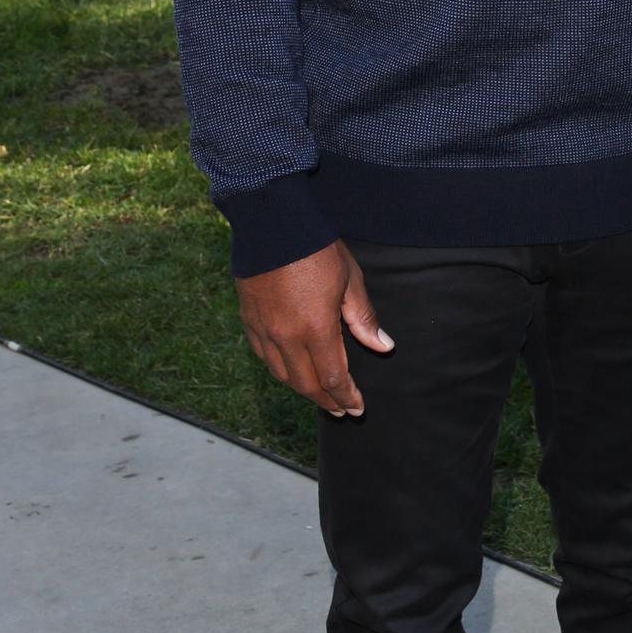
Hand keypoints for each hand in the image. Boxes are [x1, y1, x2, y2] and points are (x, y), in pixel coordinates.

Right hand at [235, 240, 391, 415]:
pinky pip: (264, 356)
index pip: (333, 378)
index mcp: (316, 328)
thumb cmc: (317, 248)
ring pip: (282, 374)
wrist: (272, 222)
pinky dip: (280, 370)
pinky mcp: (248, 319)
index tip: (357, 407)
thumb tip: (383, 347)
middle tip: (342, 410)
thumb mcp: (350, 280)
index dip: (346, 397)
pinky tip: (291, 371)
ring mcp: (263, 329)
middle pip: (307, 384)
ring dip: (303, 389)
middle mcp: (285, 336)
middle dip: (327, 401)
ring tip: (319, 396)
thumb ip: (363, 318)